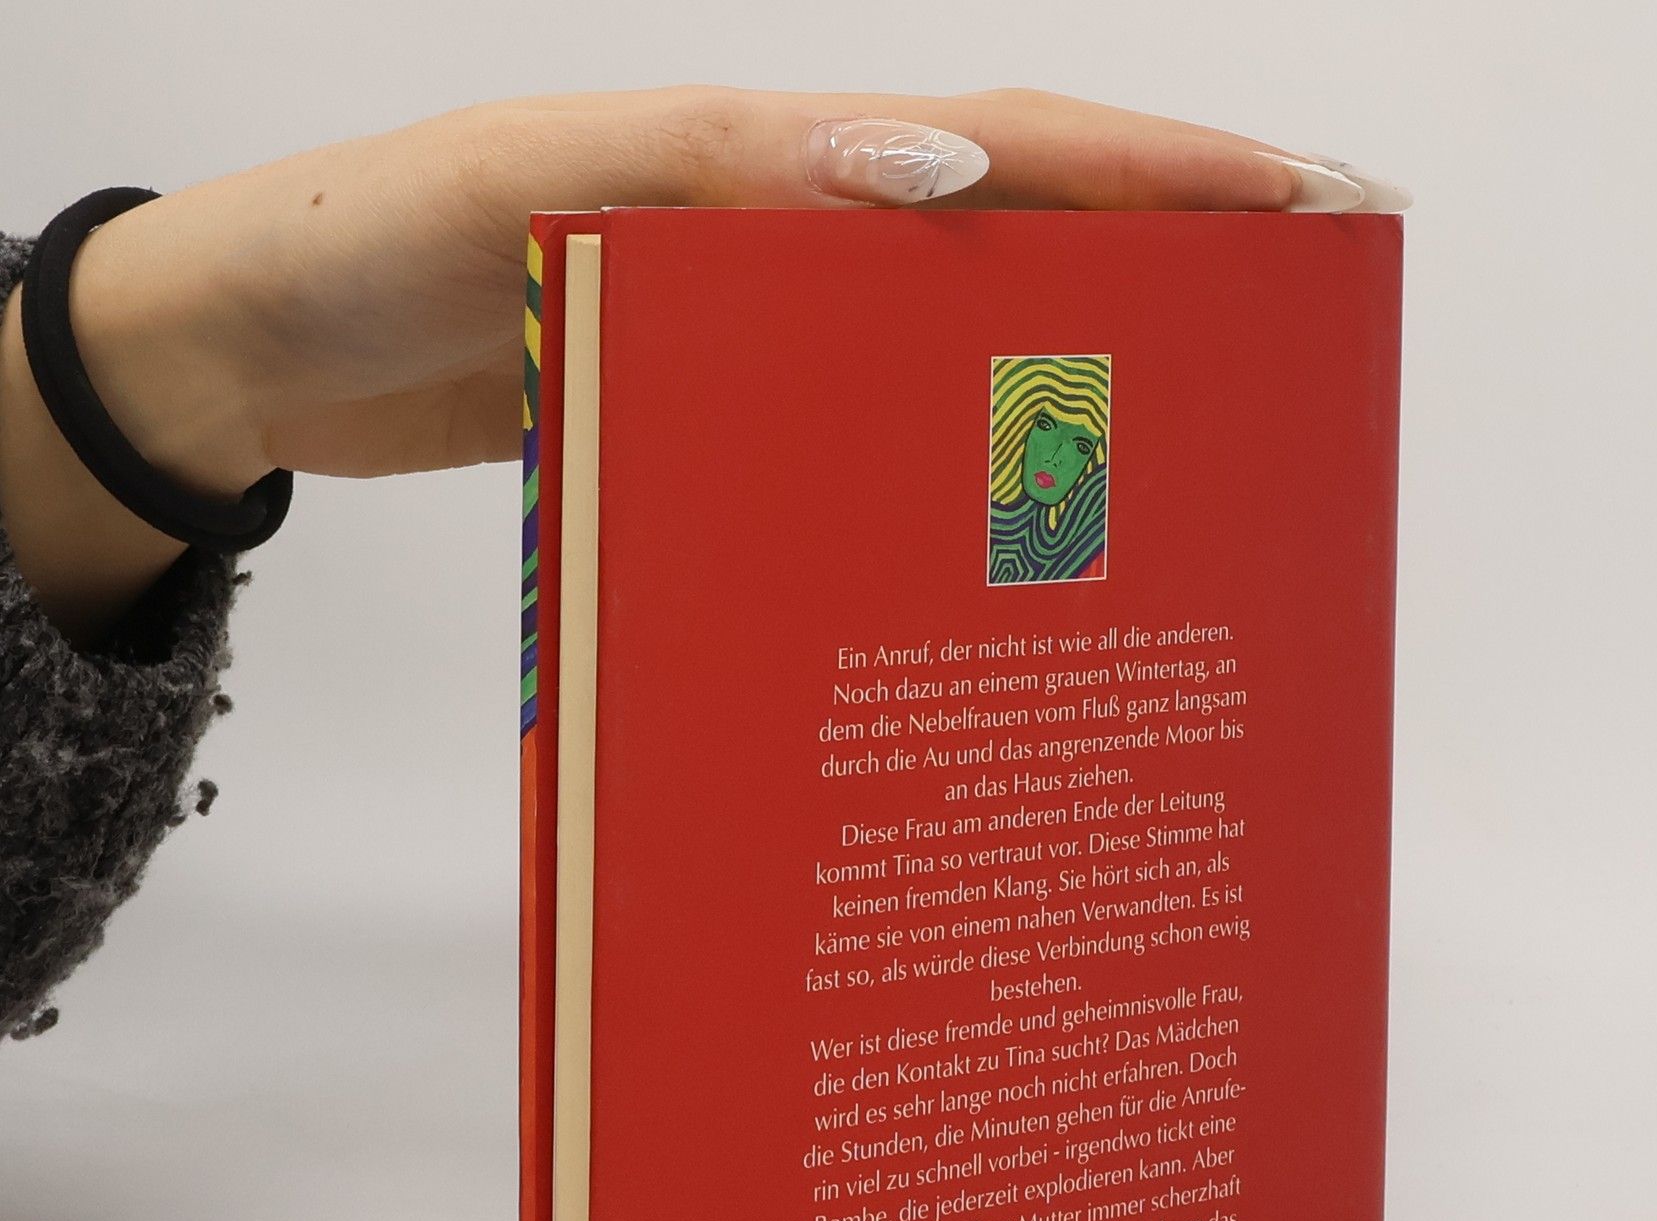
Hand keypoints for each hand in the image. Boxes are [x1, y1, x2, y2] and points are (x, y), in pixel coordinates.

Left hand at [0, 87, 1405, 634]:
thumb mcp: (543, 176)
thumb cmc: (379, 239)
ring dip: (1066, 416)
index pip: (1017, 146)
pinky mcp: (725, 437)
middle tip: (1296, 370)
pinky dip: (939, 493)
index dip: (1170, 168)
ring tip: (1186, 490)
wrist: (268, 350)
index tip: (1315, 202)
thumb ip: (725, 168)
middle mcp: (797, 245)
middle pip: (1020, 259)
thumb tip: (936, 166)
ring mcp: (767, 348)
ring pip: (953, 368)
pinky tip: (992, 563)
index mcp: (779, 159)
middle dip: (1167, 295)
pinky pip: (863, 452)